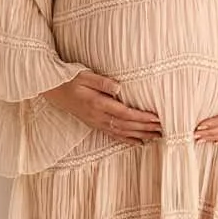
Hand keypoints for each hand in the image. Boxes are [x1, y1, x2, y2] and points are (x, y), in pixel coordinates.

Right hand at [44, 70, 161, 142]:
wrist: (54, 91)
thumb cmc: (71, 80)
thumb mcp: (85, 76)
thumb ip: (102, 82)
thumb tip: (119, 88)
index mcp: (98, 104)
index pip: (125, 113)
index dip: (141, 117)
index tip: (156, 118)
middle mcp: (98, 117)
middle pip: (127, 126)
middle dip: (146, 128)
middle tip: (163, 129)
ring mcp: (96, 122)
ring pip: (122, 132)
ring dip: (140, 135)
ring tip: (157, 136)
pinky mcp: (95, 124)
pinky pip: (113, 135)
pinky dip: (127, 140)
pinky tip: (139, 142)